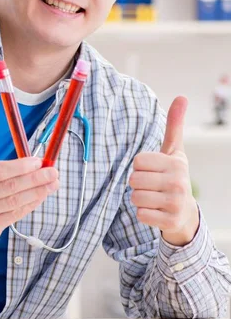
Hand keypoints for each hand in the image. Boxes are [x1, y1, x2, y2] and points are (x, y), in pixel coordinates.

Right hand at [0, 157, 58, 247]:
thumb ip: (5, 171)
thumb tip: (37, 165)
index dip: (21, 166)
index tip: (38, 162)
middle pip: (9, 186)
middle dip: (35, 178)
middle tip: (52, 173)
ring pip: (15, 202)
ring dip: (37, 192)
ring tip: (52, 184)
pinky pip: (15, 215)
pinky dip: (31, 204)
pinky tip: (41, 197)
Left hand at [130, 96, 199, 245]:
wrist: (186, 213)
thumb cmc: (173, 176)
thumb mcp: (174, 151)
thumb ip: (174, 125)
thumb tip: (182, 97)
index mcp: (176, 163)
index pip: (137, 162)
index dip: (140, 167)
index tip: (153, 171)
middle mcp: (179, 182)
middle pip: (133, 179)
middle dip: (138, 183)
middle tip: (152, 186)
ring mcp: (176, 203)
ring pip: (134, 197)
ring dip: (139, 199)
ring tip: (154, 198)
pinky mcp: (170, 221)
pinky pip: (140, 214)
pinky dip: (143, 214)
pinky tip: (156, 211)